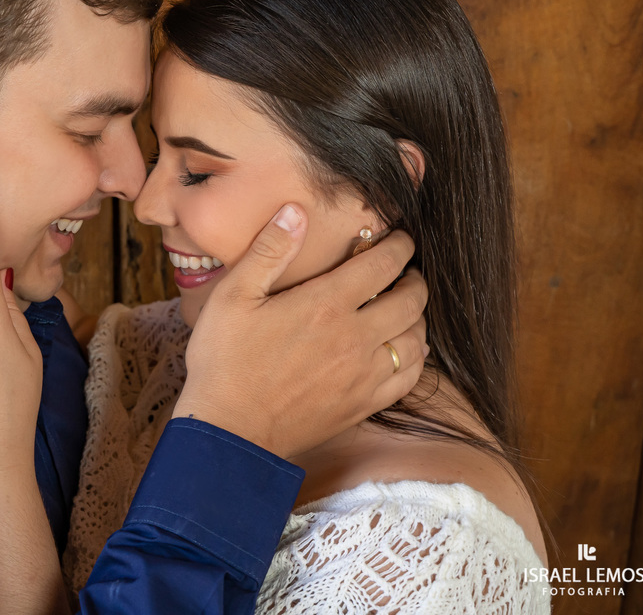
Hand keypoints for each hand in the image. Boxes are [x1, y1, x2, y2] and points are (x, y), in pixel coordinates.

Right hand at [175, 203, 428, 458]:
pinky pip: (409, 377)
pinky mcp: (363, 404)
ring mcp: (364, 375)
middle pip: (411, 299)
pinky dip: (415, 357)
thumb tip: (296, 212)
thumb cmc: (224, 361)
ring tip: (404, 308)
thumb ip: (269, 251)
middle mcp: (355, 337)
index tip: (400, 239)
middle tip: (403, 271)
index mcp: (325, 304)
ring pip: (417, 339)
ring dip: (417, 317)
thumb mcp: (233, 296)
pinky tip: (402, 351)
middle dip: (413, 278)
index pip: (384, 264)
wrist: (230, 432)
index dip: (400, 246)